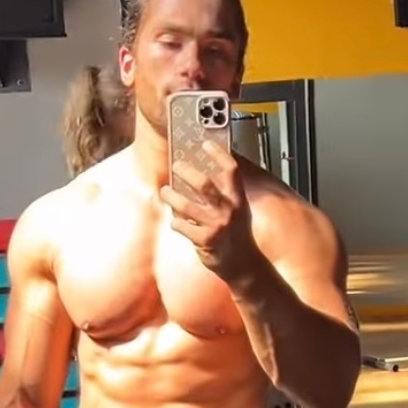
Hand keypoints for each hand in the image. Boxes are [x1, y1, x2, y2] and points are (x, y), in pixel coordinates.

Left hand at [161, 141, 261, 282]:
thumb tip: (200, 173)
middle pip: (204, 184)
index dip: (219, 155)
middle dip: (186, 172)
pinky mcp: (204, 240)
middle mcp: (228, 210)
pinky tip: (176, 221)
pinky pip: (181, 225)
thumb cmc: (236, 234)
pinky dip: (175, 221)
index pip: (231, 171)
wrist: (242, 264)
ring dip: (171, 196)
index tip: (205, 144)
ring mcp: (216, 226)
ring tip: (165, 191)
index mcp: (237, 199)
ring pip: (186, 206)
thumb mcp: (237, 209)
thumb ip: (223, 193)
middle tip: (176, 165)